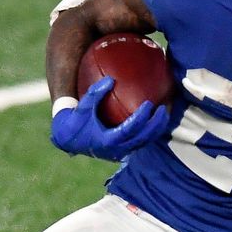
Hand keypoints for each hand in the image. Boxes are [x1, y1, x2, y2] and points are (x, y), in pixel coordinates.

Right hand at [51, 76, 168, 160]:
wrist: (67, 139)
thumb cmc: (74, 122)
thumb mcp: (82, 107)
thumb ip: (95, 93)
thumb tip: (111, 79)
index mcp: (108, 141)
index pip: (130, 129)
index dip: (141, 117)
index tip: (148, 103)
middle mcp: (117, 149)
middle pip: (143, 138)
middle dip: (155, 124)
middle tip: (163, 108)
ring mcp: (121, 152)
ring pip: (144, 142)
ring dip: (156, 129)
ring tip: (164, 114)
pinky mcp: (122, 151)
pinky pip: (140, 142)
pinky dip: (149, 132)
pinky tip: (154, 119)